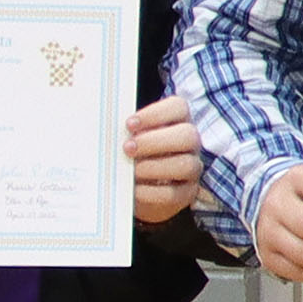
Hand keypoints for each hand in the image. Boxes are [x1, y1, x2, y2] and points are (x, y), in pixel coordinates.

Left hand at [124, 95, 204, 225]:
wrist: (136, 188)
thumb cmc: (132, 156)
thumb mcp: (129, 139)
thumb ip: (125, 133)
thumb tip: (110, 132)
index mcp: (177, 122)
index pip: (178, 108)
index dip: (155, 114)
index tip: (129, 124)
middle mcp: (190, 144)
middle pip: (188, 135)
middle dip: (155, 142)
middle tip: (128, 148)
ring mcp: (192, 169)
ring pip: (186, 165)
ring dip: (155, 167)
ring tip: (132, 170)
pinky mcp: (186, 193)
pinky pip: (175, 194)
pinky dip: (152, 192)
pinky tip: (135, 189)